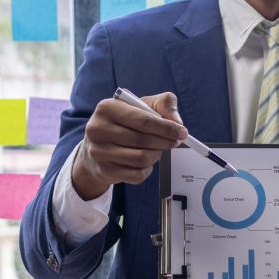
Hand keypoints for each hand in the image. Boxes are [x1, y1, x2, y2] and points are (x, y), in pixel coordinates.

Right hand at [71, 92, 186, 200]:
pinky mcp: (104, 170)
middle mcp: (98, 129)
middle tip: (174, 141)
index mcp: (107, 108)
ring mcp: (99, 151)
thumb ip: (163, 104)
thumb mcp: (141, 105)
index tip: (182, 132)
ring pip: (142, 158)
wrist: (97, 148)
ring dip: (156, 155)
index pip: (143, 120)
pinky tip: (145, 162)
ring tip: (157, 149)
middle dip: (165, 142)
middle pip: (144, 140)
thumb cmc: (123, 123)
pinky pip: (137, 175)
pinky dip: (147, 169)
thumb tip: (177, 121)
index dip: (167, 127)